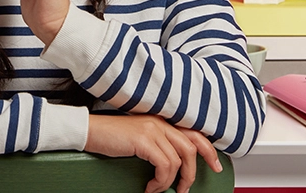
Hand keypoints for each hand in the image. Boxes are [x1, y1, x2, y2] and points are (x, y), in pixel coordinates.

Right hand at [84, 114, 221, 192]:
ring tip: (160, 190)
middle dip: (195, 171)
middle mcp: (160, 122)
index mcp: (160, 120)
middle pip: (191, 146)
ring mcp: (153, 129)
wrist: (90, 131)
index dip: (208, 150)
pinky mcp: (144, 140)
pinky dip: (160, 181)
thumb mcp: (139, 138)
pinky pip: (164, 166)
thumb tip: (172, 167)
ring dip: (172, 181)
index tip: (215, 165)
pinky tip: (150, 187)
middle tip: (188, 188)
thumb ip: (156, 144)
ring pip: (178, 160)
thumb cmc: (110, 136)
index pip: (192, 133)